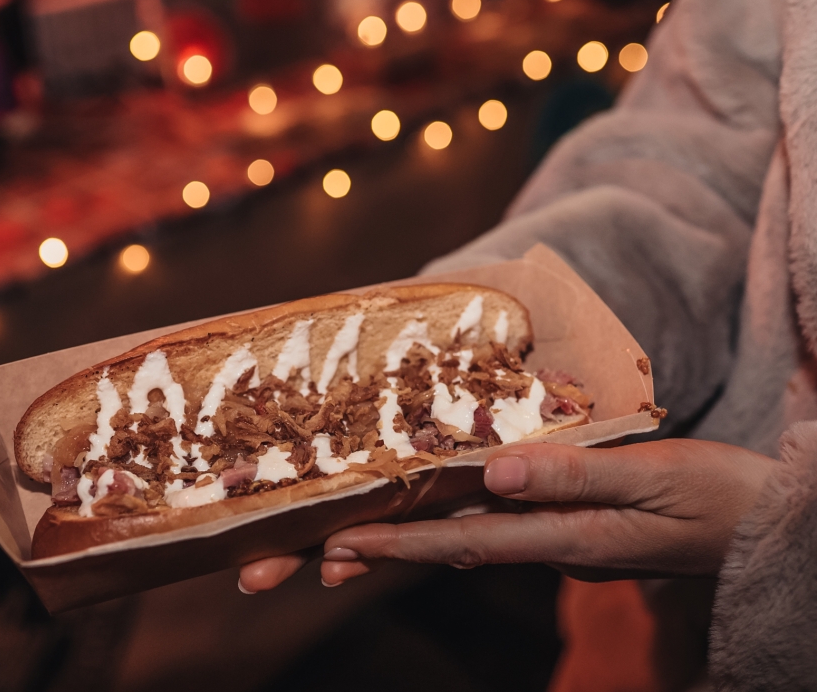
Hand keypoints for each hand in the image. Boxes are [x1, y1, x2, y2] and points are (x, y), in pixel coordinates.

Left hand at [238, 439, 775, 591]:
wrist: (756, 525)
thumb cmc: (715, 500)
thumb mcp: (653, 482)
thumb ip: (576, 477)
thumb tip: (498, 473)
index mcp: (556, 533)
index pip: (457, 541)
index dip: (391, 545)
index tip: (329, 547)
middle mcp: (533, 538)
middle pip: (431, 548)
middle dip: (355, 554)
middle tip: (280, 562)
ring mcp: (540, 532)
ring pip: (444, 536)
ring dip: (380, 542)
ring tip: (315, 548)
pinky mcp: (549, 520)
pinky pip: (475, 520)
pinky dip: (427, 521)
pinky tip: (397, 518)